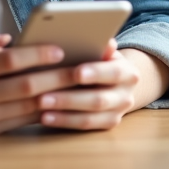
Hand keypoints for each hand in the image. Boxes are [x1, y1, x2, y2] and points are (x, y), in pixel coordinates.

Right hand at [0, 25, 79, 137]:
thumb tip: (8, 39)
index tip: (60, 49)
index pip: (10, 61)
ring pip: (26, 108)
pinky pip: (19, 122)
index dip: (37, 55)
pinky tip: (59, 103)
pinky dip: (40, 112)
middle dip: (57, 78)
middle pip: (25, 87)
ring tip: (78, 88)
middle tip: (82, 70)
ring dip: (55, 98)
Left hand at [34, 43, 168, 131]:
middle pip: (98, 100)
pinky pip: (84, 127)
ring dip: (62, 113)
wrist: (117, 81)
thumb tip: (103, 40)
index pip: (112, 72)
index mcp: (127, 72)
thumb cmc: (100, 59)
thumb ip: (99, 45)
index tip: (76, 73)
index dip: (95, 73)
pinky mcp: (106, 126)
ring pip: (89, 117)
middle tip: (43, 96)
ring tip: (40, 106)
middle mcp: (126, 96)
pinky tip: (45, 117)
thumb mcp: (102, 50)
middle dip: (69, 98)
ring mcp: (117, 113)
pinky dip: (63, 122)